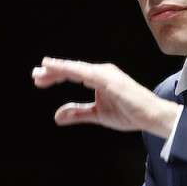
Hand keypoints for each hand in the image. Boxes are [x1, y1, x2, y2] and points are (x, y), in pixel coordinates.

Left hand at [32, 57, 178, 138]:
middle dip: (52, 71)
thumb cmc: (129, 113)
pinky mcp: (110, 80)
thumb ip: (78, 113)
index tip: (39, 80)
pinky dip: (72, 70)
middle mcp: (101, 72)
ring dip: (59, 69)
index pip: (72, 74)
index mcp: (98, 78)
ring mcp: (105, 74)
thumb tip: (57, 116)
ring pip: (77, 68)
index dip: (55, 76)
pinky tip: (60, 69)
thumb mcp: (97, 115)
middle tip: (35, 74)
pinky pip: (87, 73)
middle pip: (72, 69)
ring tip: (43, 69)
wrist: (151, 117)